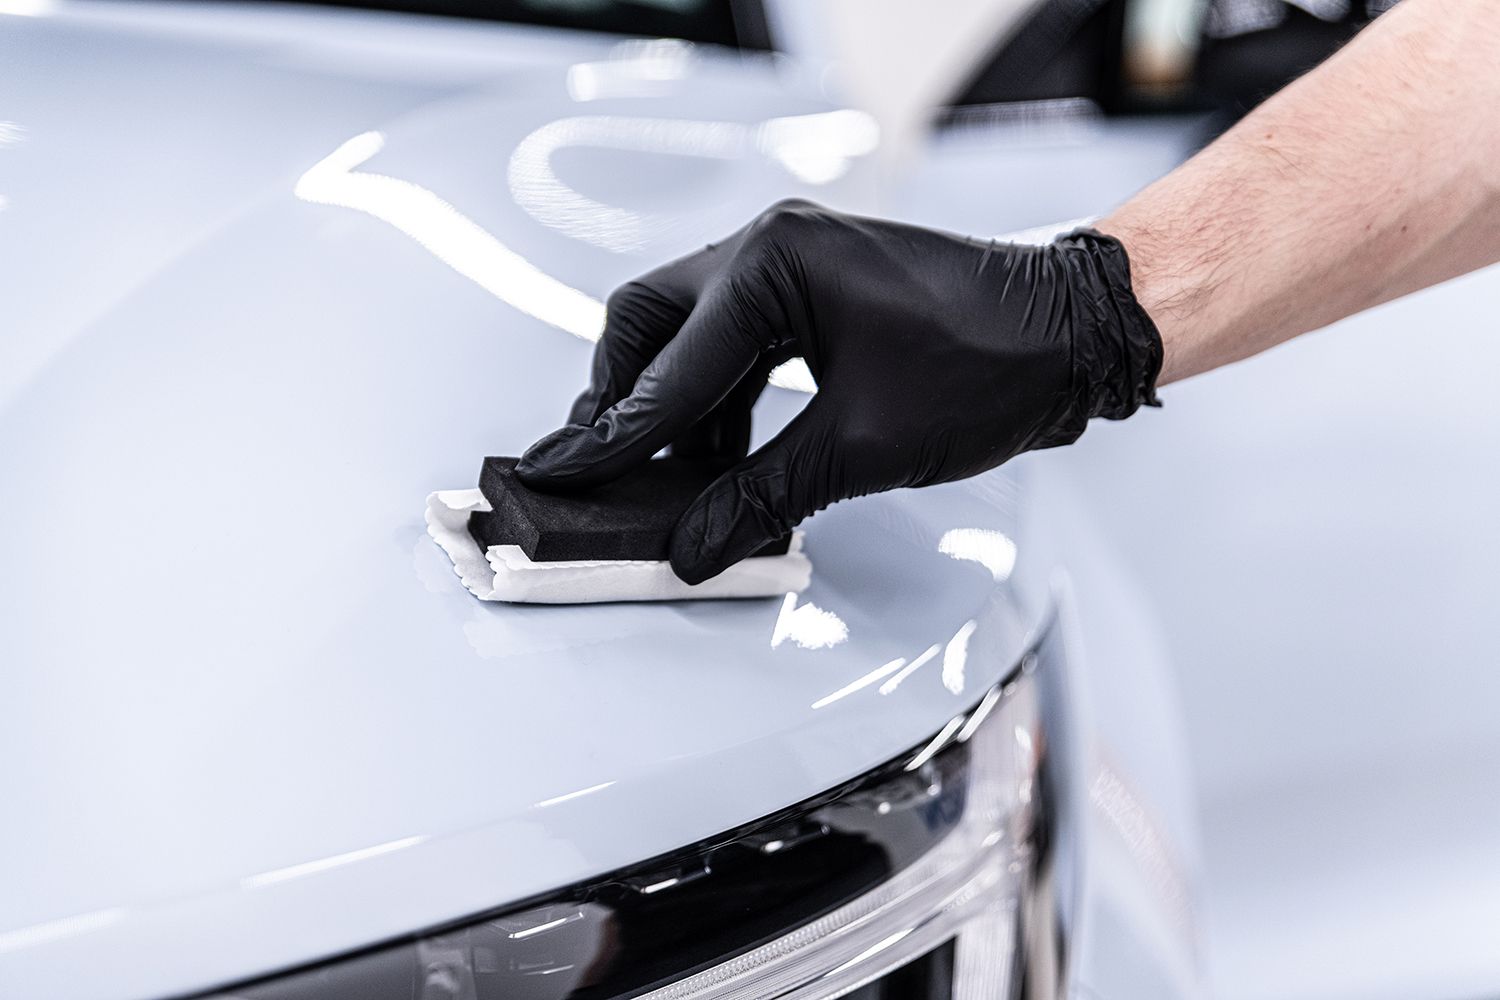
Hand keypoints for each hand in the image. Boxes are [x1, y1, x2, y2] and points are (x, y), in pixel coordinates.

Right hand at [518, 200, 1161, 583]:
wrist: (1072, 337)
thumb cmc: (990, 363)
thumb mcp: (861, 445)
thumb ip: (762, 496)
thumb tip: (696, 544)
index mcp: (772, 266)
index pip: (666, 369)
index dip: (611, 438)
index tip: (559, 474)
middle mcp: (771, 250)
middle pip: (650, 325)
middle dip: (624, 400)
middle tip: (604, 467)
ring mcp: (793, 267)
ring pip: (689, 333)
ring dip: (674, 404)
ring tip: (669, 477)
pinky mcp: (816, 294)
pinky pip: (736, 343)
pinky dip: (719, 398)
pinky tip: (723, 453)